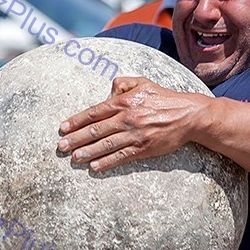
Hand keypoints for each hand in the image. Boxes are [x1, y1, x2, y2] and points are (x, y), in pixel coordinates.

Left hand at [56, 76, 209, 171]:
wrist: (189, 115)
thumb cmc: (163, 98)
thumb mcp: (143, 82)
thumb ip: (123, 83)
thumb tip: (108, 91)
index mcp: (124, 102)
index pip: (94, 113)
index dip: (76, 121)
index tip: (63, 128)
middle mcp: (127, 119)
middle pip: (95, 131)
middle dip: (76, 139)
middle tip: (60, 146)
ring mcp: (135, 135)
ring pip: (106, 145)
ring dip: (87, 152)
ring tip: (73, 158)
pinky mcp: (143, 148)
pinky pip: (121, 157)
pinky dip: (107, 162)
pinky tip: (94, 167)